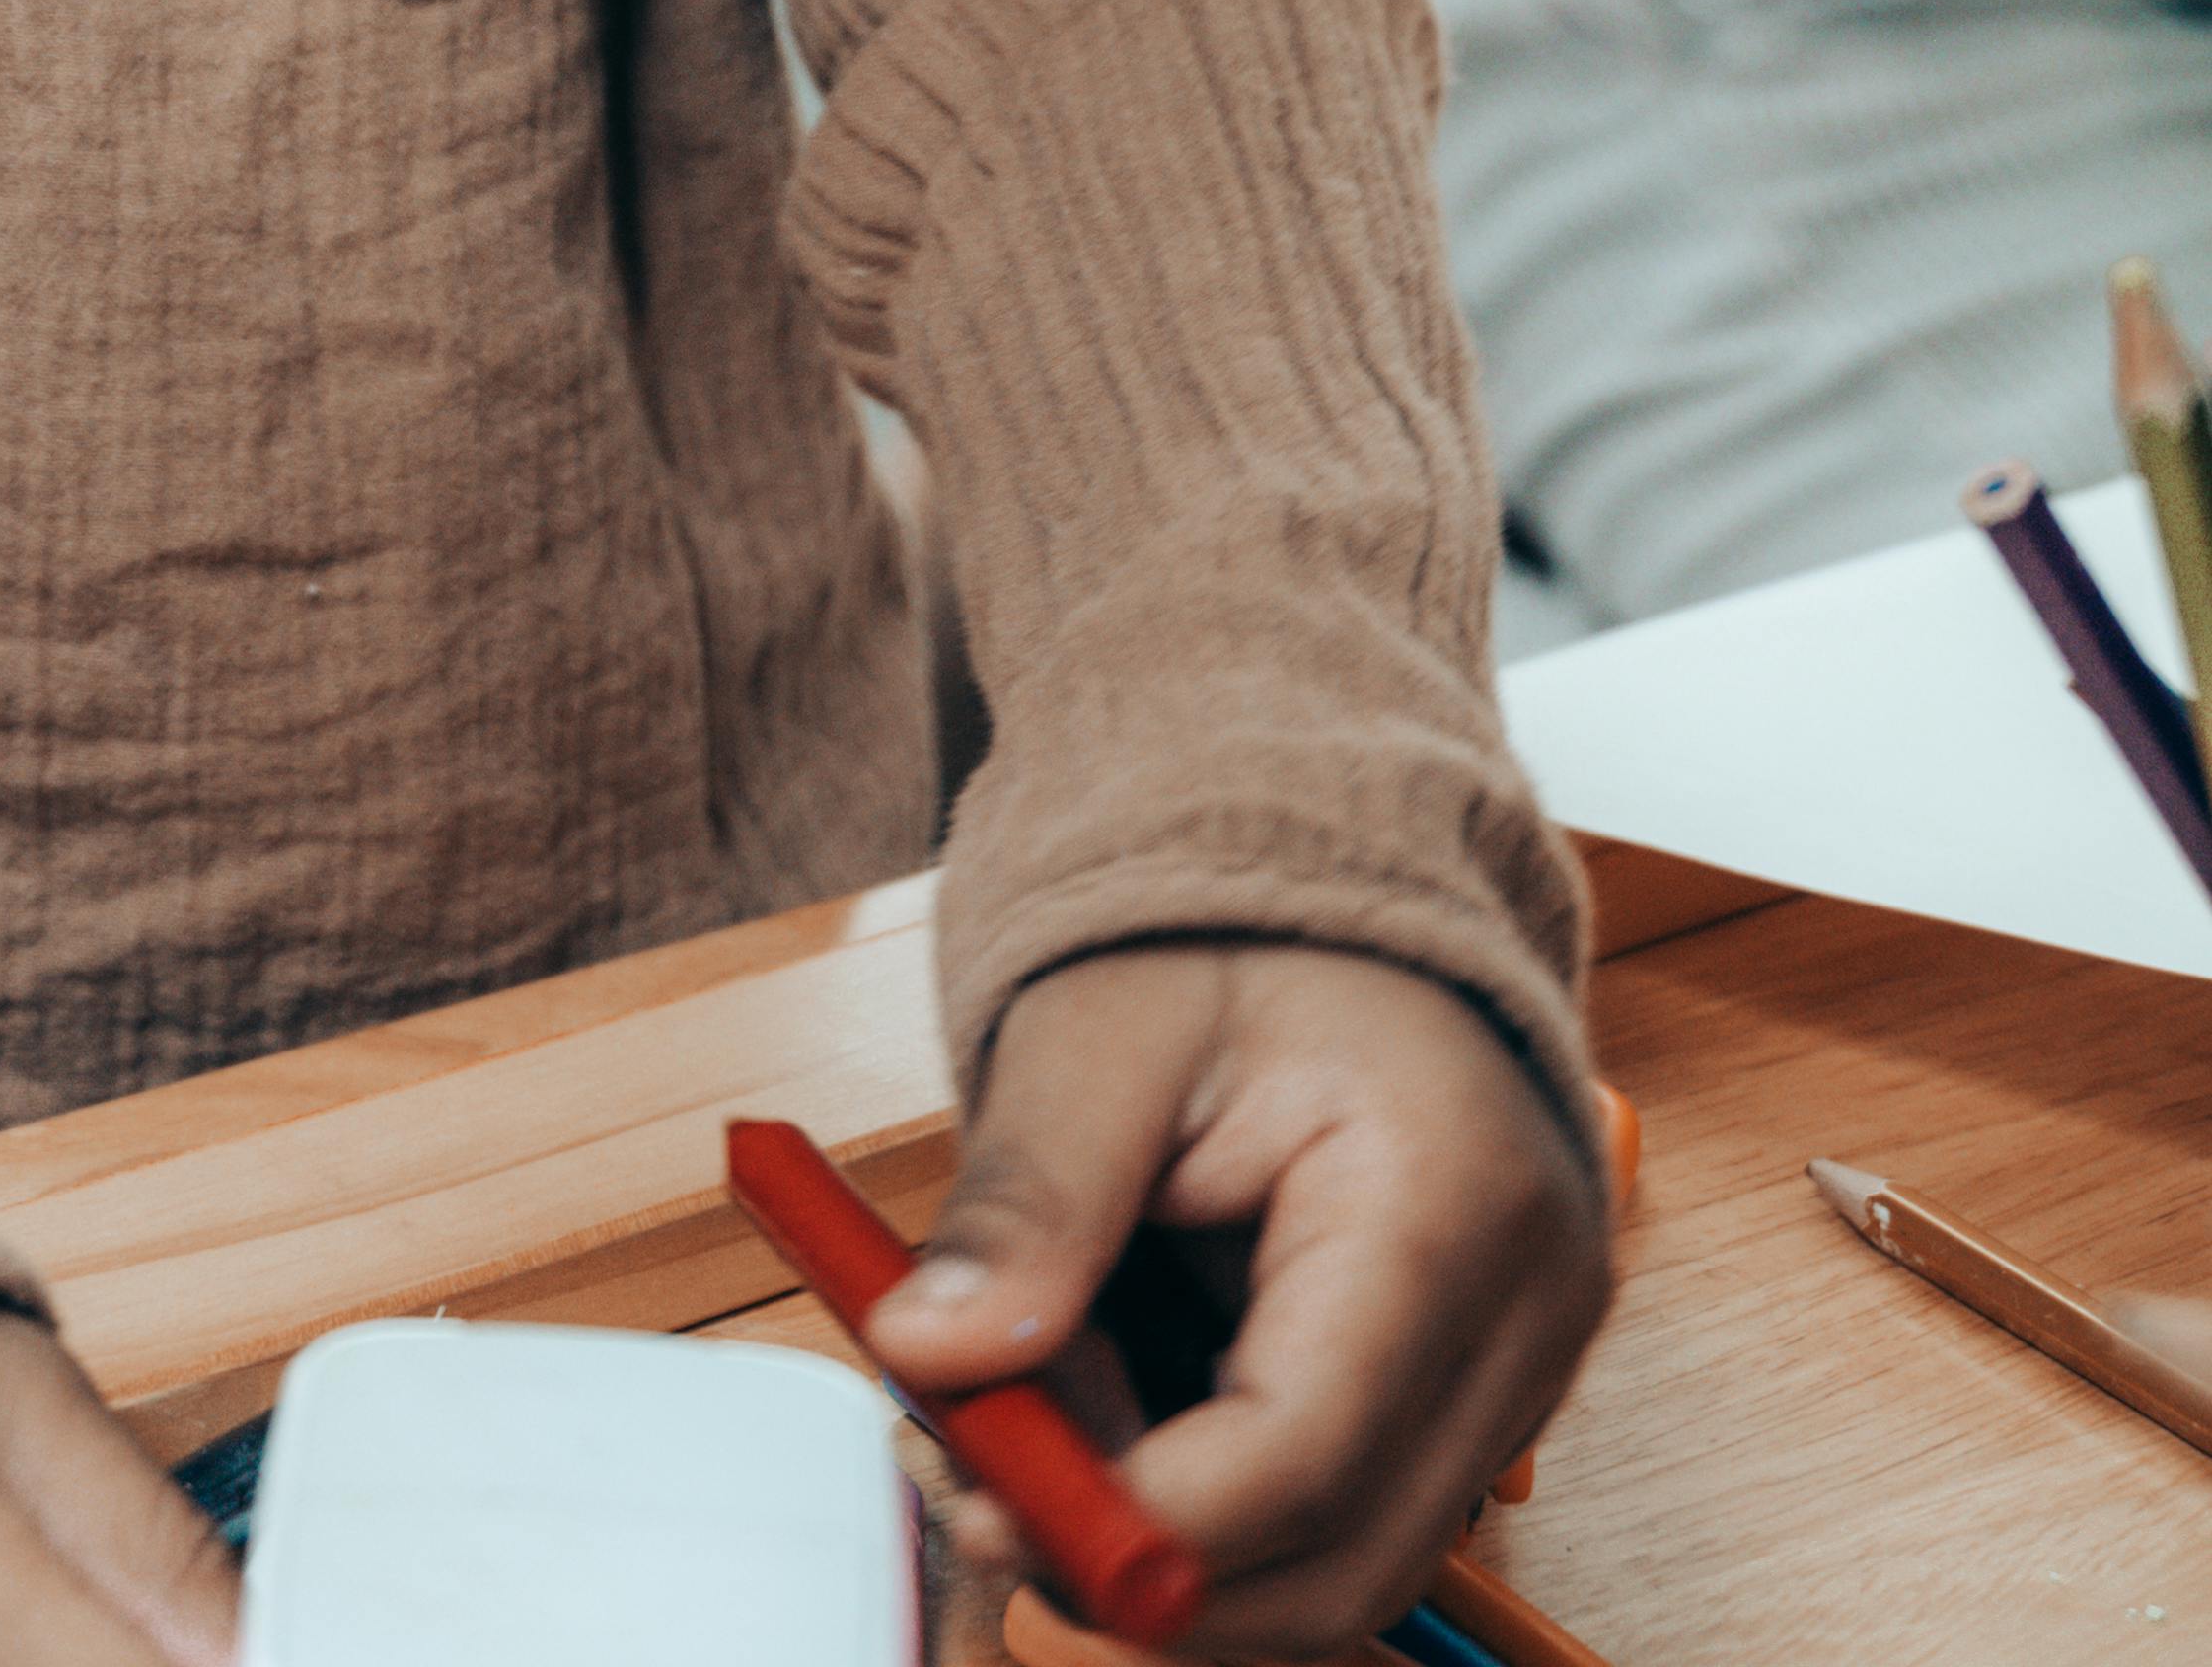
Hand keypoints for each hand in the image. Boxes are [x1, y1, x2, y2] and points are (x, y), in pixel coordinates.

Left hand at [883, 943, 1610, 1656]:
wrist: (1337, 886)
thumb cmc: (1231, 927)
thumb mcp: (1101, 1029)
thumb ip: (1030, 1201)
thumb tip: (928, 1353)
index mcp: (1447, 1201)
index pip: (1305, 1455)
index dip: (1139, 1525)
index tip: (989, 1509)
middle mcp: (1525, 1313)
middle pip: (1343, 1560)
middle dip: (1150, 1567)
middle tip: (986, 1495)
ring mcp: (1521, 1366)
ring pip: (1345, 1563)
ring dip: (1179, 1543)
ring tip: (1046, 1415)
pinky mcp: (1480, 1392)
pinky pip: (1351, 1512)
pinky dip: (1223, 1503)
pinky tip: (1124, 1400)